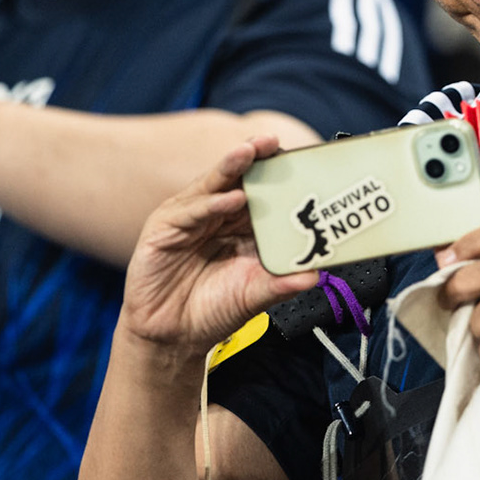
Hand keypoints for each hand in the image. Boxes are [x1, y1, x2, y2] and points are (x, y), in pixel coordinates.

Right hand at [122, 137, 318, 352]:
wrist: (172, 338)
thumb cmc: (213, 310)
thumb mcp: (254, 295)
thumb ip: (281, 283)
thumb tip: (316, 275)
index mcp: (240, 225)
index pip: (262, 192)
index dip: (278, 175)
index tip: (300, 159)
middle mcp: (215, 215)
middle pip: (237, 179)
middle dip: (255, 157)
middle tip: (273, 141)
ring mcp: (189, 218)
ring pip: (213, 186)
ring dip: (232, 167)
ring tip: (251, 152)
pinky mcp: (164, 229)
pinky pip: (190, 212)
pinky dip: (211, 204)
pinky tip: (230, 199)